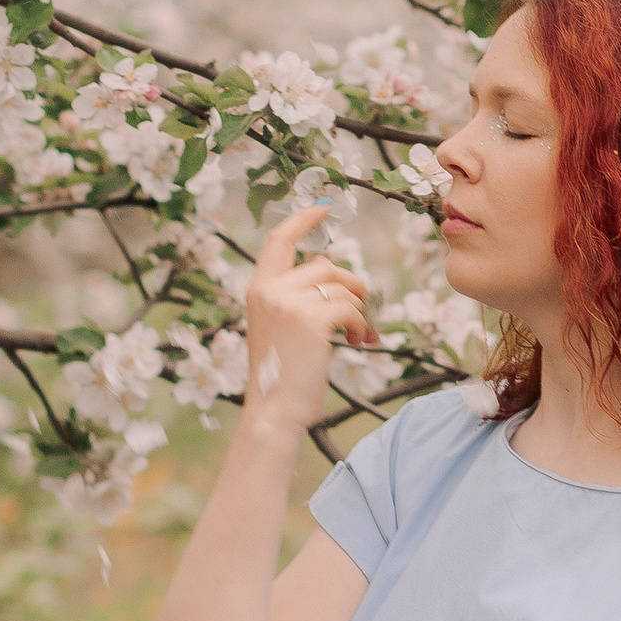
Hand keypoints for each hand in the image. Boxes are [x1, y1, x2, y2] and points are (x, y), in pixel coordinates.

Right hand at [240, 201, 374, 436]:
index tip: (322, 209)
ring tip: (357, 336)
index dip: (301, 221)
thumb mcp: (279, 328)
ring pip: (342, 287)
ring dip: (358, 310)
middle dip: (350, 286)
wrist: (274, 412)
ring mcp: (289, 302)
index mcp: (258, 289)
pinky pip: (351, 308)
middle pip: (325, 266)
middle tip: (360, 314)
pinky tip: (357, 343)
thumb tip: (334, 276)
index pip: (279, 241)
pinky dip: (361, 325)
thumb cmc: (281, 377)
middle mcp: (270, 290)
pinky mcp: (311, 319)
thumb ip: (296, 299)